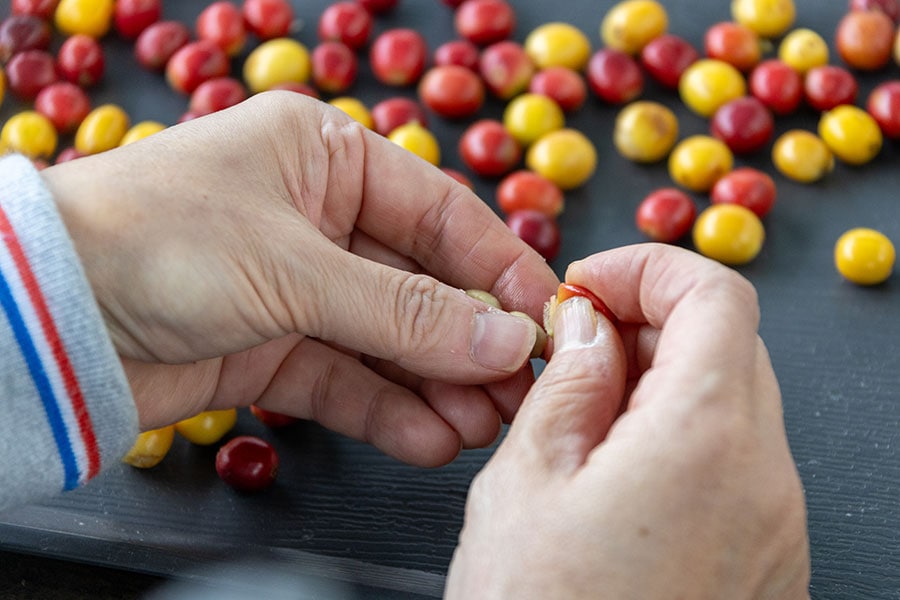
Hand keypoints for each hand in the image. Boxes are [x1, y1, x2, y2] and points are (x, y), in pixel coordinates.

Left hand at [42, 91, 558, 465]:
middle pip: (421, 282)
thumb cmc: (155, 242)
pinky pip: (348, 379)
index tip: (545, 316)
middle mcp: (317, 217)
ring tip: (484, 424)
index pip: (439, 212)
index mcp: (324, 157)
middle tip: (521, 388)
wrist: (46, 315)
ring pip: (390, 339)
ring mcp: (298, 287)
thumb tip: (504, 338)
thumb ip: (405, 311)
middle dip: (471, 339)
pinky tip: (431, 438)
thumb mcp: (297, 268)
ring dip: (438, 383)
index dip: (496, 267)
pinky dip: (389, 410)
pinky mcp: (274, 347)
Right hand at [446, 244, 809, 598]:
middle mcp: (766, 478)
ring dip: (661, 380)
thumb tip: (585, 329)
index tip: (587, 288)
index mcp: (707, 439)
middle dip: (646, 323)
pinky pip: (736, 461)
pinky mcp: (767, 560)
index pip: (715, 293)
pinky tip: (616, 469)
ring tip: (581, 416)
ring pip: (734, 400)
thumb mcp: (526, 482)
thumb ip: (566, 383)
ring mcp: (777, 525)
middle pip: (728, 342)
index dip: (646, 269)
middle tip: (571, 349)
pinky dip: (681, 435)